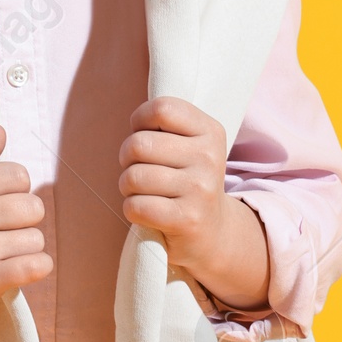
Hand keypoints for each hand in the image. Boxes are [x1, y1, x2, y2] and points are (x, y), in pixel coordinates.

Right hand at [0, 124, 52, 319]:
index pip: (20, 175)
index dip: (16, 191)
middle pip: (34, 207)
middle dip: (25, 221)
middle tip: (0, 232)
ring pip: (37, 238)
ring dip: (26, 247)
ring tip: (0, 252)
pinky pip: (37, 265)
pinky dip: (37, 267)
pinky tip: (18, 268)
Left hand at [118, 96, 268, 310]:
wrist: (214, 233)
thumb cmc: (188, 182)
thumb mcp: (190, 145)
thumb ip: (166, 126)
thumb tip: (136, 122)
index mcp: (211, 131)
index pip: (161, 109)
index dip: (140, 121)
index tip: (145, 136)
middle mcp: (209, 157)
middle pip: (138, 144)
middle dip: (127, 159)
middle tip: (140, 170)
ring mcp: (200, 189)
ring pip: (133, 176)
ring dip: (127, 187)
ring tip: (144, 192)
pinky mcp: (187, 219)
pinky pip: (135, 206)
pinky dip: (132, 210)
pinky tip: (148, 212)